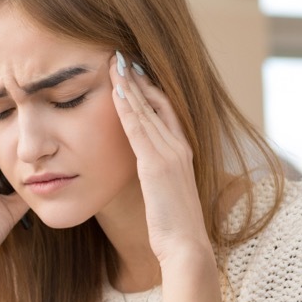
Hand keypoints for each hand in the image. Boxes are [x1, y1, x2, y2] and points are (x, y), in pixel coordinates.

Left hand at [109, 53, 212, 266]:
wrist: (186, 246)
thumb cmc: (175, 228)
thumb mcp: (166, 194)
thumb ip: (158, 177)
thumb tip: (147, 174)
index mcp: (183, 153)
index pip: (166, 111)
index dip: (150, 90)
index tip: (133, 72)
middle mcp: (180, 147)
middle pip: (158, 102)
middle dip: (139, 78)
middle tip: (121, 56)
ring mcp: (170, 154)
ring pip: (147, 110)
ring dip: (130, 85)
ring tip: (115, 62)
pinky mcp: (157, 165)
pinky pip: (139, 129)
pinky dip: (128, 108)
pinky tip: (116, 91)